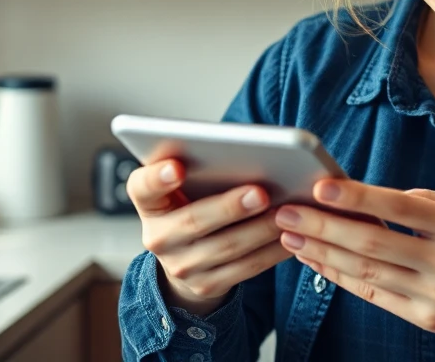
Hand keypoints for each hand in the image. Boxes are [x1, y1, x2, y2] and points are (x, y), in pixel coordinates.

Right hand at [127, 159, 292, 315]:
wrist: (186, 256)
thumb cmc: (191, 203)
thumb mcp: (182, 185)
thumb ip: (197, 166)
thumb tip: (241, 148)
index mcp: (149, 203)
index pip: (143, 187)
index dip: (158, 178)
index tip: (177, 167)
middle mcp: (158, 237)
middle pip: (193, 222)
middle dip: (230, 207)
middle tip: (261, 192)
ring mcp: (181, 266)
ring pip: (226, 247)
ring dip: (260, 230)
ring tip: (287, 212)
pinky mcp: (207, 285)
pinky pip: (245, 268)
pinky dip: (271, 251)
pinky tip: (291, 235)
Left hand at [274, 179, 434, 360]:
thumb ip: (426, 202)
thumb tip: (373, 197)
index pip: (398, 207)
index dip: (357, 197)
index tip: (321, 186)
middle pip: (372, 242)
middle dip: (323, 226)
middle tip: (287, 212)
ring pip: (367, 272)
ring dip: (323, 254)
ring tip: (291, 237)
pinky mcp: (428, 320)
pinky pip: (376, 296)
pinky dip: (343, 278)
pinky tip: (319, 263)